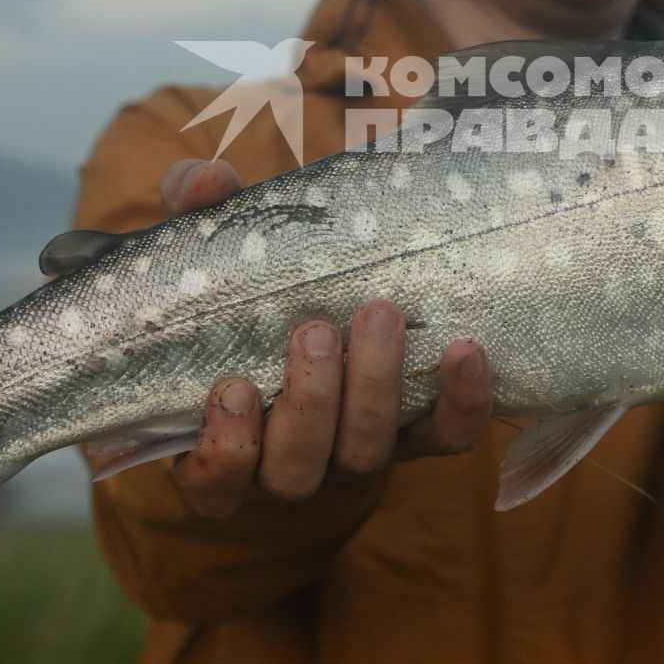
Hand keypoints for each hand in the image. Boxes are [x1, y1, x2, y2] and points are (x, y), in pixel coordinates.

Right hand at [153, 157, 493, 517]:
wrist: (325, 279)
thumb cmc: (249, 277)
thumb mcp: (214, 241)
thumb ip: (198, 211)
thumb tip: (210, 179)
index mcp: (224, 435)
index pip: (214, 484)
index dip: (222, 453)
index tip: (232, 389)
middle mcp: (290, 458)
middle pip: (298, 470)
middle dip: (311, 402)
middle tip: (316, 331)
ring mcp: (357, 450)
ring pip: (366, 455)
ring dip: (375, 389)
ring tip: (379, 314)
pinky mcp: (421, 433)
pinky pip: (447, 437)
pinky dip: (460, 402)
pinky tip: (465, 349)